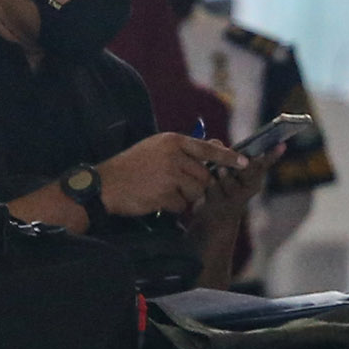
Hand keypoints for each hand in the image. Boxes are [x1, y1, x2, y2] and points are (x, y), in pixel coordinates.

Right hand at [95, 132, 250, 219]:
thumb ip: (184, 149)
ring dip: (184, 198)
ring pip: (195, 192)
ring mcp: (170, 175)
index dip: (228, 157)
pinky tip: (154, 201)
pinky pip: (181, 206)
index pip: (208, 149)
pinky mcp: (164, 194)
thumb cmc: (130, 167)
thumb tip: (217, 144)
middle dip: (197, 186)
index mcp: (172, 141)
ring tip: (162, 193)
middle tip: (178, 188)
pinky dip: (171, 207)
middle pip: (204, 176)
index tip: (245, 162)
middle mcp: (174, 155)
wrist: (103, 185)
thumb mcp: (156, 149)